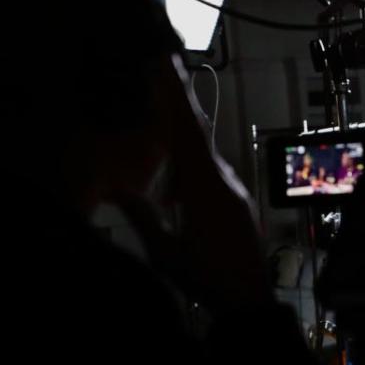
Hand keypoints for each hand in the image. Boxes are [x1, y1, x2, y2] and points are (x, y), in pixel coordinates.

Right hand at [119, 54, 273, 315]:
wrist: (249, 300)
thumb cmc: (207, 278)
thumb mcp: (165, 251)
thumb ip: (141, 216)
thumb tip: (115, 188)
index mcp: (205, 186)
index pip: (187, 131)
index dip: (174, 96)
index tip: (165, 64)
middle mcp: (222, 180)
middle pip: (197, 131)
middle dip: (179, 100)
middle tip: (164, 64)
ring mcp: (232, 190)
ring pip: (204, 151)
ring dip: (183, 130)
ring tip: (166, 104)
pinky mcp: (235, 203)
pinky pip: (211, 170)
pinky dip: (192, 158)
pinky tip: (178, 167)